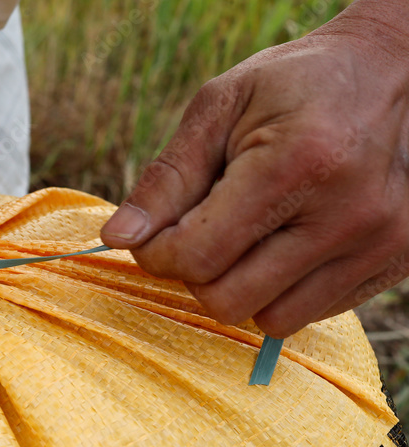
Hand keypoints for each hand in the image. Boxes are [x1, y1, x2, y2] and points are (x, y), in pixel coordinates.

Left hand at [100, 0, 408, 338]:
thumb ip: (167, 178)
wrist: (390, 72)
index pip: (197, 256)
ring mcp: (379, 244)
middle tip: (201, 230)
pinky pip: (311, 314)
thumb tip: (118, 238)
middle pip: (228, 301)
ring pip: (269, 320)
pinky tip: (287, 241)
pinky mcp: (396, 263)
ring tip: (249, 234)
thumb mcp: (219, 108)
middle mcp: (348, 214)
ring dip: (241, 287)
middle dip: (196, 273)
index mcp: (297, 165)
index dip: (156, 253)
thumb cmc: (294, 86)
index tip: (153, 232)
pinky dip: (282, 289)